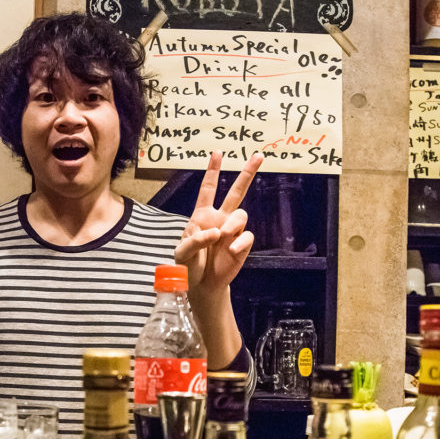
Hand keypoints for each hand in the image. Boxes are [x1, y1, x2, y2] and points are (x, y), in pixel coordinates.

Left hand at [175, 151, 262, 296]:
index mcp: (202, 215)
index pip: (208, 189)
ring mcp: (232, 231)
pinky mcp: (241, 245)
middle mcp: (220, 219)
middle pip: (236, 192)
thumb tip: (216, 232)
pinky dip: (239, 241)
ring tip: (222, 238)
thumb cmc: (188, 266)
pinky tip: (231, 249)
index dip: (213, 171)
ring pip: (241, 214)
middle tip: (258, 156)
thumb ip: (194, 240)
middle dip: (247, 174)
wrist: (201, 285)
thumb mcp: (182, 253)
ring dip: (233, 223)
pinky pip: (247, 236)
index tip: (217, 153)